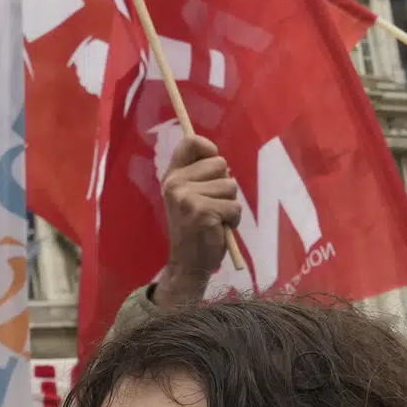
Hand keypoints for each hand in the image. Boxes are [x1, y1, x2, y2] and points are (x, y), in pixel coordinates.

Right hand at [153, 132, 240, 309]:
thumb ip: (200, 175)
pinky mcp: (202, 212)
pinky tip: (220, 228)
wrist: (188, 264)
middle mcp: (175, 183)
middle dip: (225, 185)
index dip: (209, 148)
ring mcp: (187, 197)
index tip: (214, 164)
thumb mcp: (191, 197)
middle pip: (220, 163)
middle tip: (213, 205)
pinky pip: (234, 206)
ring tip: (216, 218)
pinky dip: (234, 219)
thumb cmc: (195, 229)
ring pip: (230, 185)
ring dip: (230, 204)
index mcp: (172, 176)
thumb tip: (222, 161)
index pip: (191, 142)